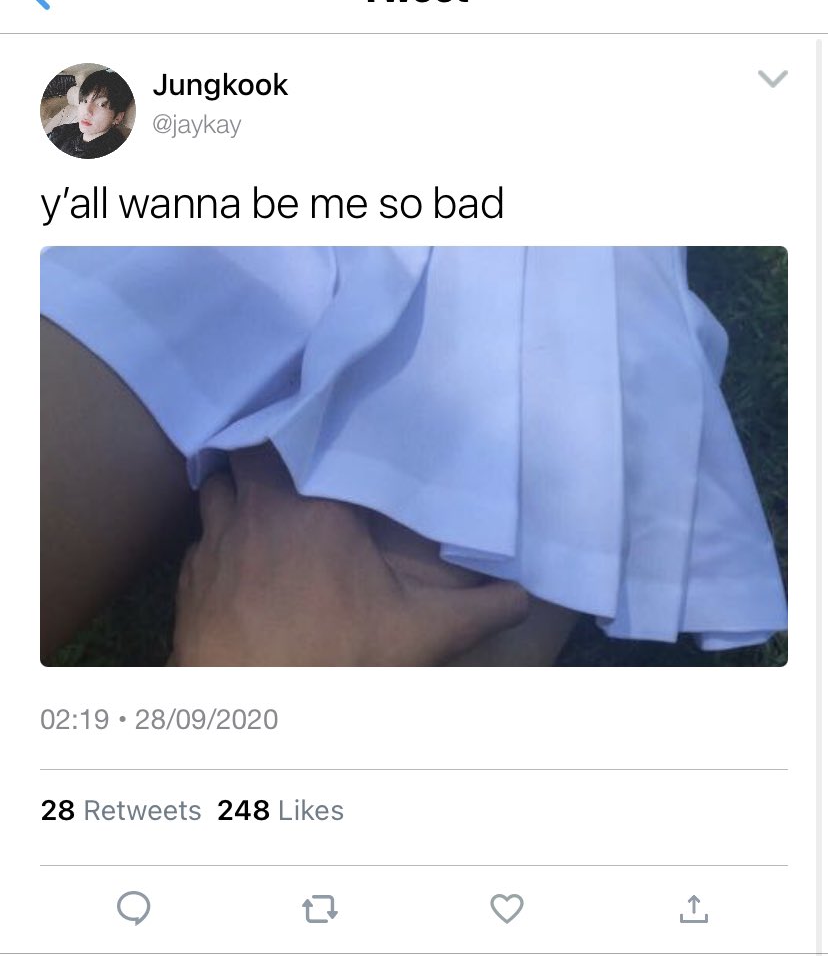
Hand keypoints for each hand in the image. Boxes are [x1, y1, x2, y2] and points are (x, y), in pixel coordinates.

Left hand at [170, 447, 528, 665]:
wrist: (249, 711)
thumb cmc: (332, 658)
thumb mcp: (416, 633)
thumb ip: (475, 611)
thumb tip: (523, 598)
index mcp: (311, 506)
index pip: (296, 433)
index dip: (302, 419)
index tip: (318, 418)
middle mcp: (256, 510)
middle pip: (246, 448)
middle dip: (264, 447)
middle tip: (291, 456)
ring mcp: (216, 540)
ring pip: (216, 486)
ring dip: (236, 486)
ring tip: (263, 496)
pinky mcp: (191, 575)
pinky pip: (202, 536)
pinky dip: (218, 535)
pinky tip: (238, 553)